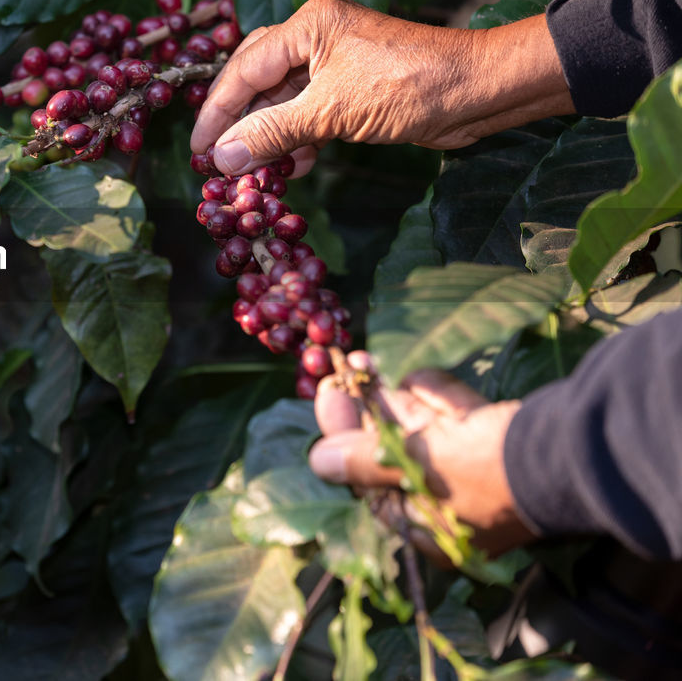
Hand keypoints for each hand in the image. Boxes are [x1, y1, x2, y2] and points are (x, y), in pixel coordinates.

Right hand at [190, 0, 574, 176]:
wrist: (478, 92)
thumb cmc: (409, 88)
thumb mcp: (331, 113)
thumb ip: (272, 132)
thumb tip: (223, 158)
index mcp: (307, 26)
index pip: (243, 70)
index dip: (216, 113)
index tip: (198, 151)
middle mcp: (316, 36)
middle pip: (256, 80)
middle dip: (239, 123)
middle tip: (219, 162)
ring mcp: (335, 61)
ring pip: (282, 100)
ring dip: (268, 136)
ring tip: (258, 172)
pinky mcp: (353, 87)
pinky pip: (308, 112)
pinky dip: (296, 139)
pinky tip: (293, 166)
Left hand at [308, 352, 538, 556]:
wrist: (576, 452)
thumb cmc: (488, 471)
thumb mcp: (419, 465)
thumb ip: (368, 461)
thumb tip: (319, 461)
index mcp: (434, 533)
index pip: (374, 488)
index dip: (345, 442)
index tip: (328, 398)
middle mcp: (455, 508)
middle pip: (398, 456)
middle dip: (369, 413)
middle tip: (342, 373)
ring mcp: (481, 474)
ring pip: (428, 434)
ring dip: (398, 399)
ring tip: (368, 363)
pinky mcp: (502, 442)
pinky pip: (459, 421)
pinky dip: (437, 396)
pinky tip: (415, 373)